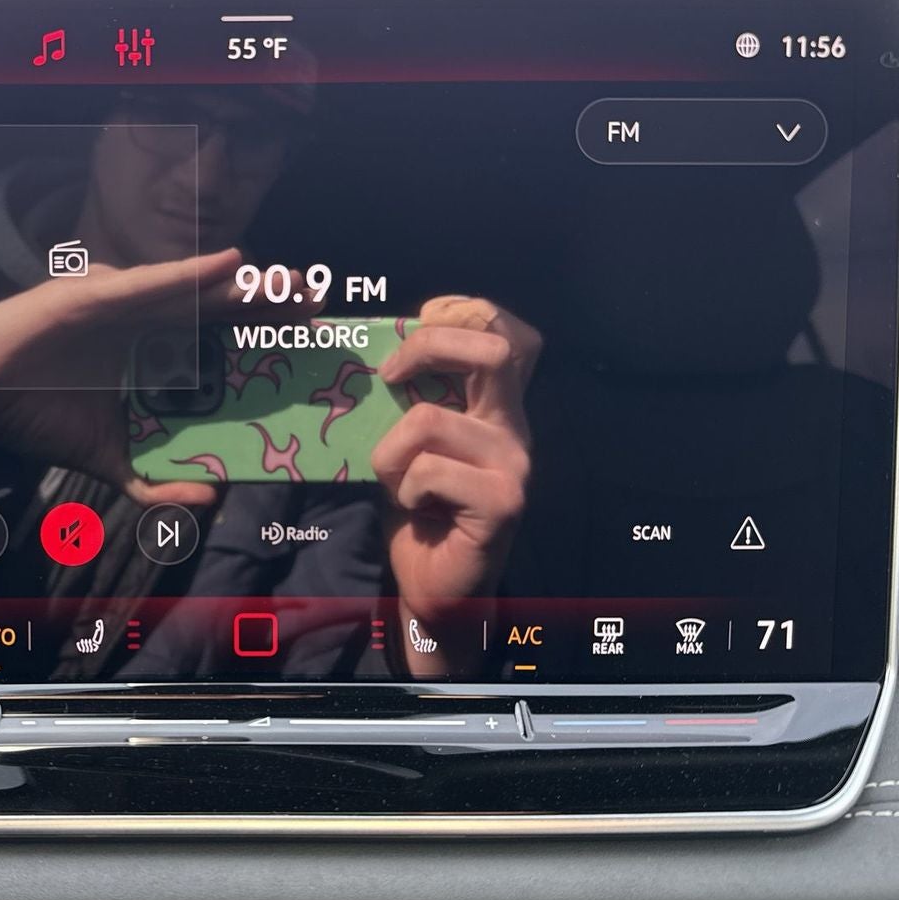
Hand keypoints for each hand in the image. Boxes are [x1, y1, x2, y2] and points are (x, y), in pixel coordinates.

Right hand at [0, 247, 312, 507]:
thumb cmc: (36, 419)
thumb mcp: (109, 462)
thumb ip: (154, 488)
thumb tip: (210, 500)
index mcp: (153, 354)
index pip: (221, 339)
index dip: (266, 332)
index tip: (313, 334)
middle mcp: (143, 323)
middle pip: (219, 307)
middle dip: (268, 301)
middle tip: (317, 298)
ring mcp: (119, 305)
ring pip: (192, 289)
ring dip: (241, 282)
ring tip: (288, 281)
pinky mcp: (88, 294)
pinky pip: (146, 284)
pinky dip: (186, 273)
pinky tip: (225, 266)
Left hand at [371, 297, 540, 660]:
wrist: (437, 587)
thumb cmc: (419, 510)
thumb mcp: (410, 443)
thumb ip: (413, 401)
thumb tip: (382, 352)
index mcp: (497, 408)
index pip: (510, 334)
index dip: (468, 311)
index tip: (421, 319)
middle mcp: (516, 429)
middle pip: (495, 350)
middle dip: (428, 347)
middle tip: (390, 375)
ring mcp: (514, 465)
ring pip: (431, 419)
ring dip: (390, 451)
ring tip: (398, 481)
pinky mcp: (502, 502)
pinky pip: (428, 471)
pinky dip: (403, 489)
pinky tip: (416, 510)